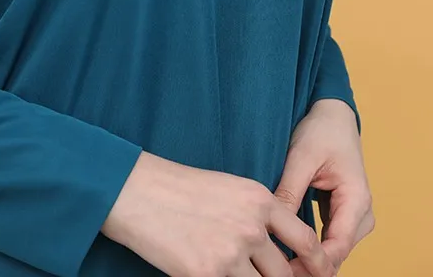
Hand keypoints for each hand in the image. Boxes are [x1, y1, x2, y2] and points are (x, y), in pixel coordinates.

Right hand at [102, 149, 336, 276]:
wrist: (137, 191)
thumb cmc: (178, 188)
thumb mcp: (227, 189)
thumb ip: (256, 215)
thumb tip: (274, 250)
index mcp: (259, 199)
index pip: (305, 240)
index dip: (317, 263)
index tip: (321, 274)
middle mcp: (252, 226)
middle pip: (284, 272)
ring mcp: (231, 253)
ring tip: (231, 270)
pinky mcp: (208, 274)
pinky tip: (213, 274)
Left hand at [273, 99, 374, 273]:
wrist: (333, 115)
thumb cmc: (321, 131)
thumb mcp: (301, 157)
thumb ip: (290, 190)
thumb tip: (273, 225)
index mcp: (356, 199)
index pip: (337, 246)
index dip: (313, 263)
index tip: (285, 270)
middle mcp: (361, 213)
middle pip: (337, 253)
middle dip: (309, 265)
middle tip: (277, 271)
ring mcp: (355, 216)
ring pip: (333, 251)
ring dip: (309, 259)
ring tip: (279, 264)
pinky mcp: (343, 215)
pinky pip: (330, 241)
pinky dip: (311, 247)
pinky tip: (288, 251)